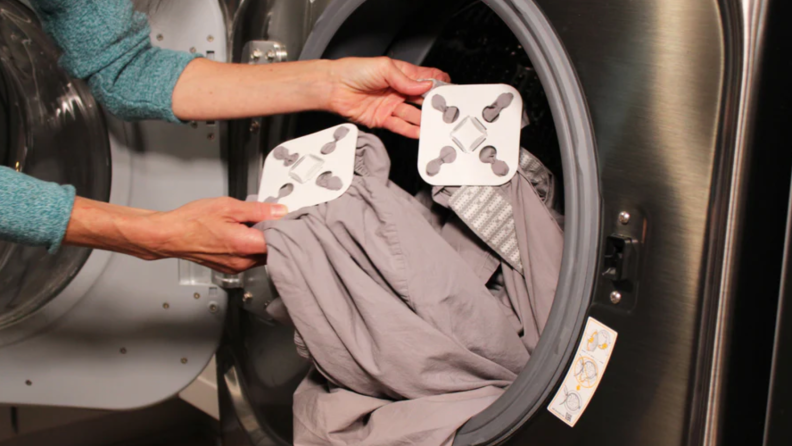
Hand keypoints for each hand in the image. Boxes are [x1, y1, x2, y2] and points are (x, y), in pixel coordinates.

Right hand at [64, 197, 286, 273]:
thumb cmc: (192, 221)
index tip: (291, 219)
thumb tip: (280, 211)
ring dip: (263, 242)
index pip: (280, 241)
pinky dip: (251, 247)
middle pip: (273, 251)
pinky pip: (249, 259)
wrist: (169, 235)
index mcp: (245, 245)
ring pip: (262, 256)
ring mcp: (236, 267)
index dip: (287, 229)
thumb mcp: (229, 206)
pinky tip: (244, 234)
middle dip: (276, 236)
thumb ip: (259, 210)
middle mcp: (243, 261)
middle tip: (274, 219)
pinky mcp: (229, 268)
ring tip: (255, 225)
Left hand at [325, 57, 450, 138]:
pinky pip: (400, 126)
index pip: (426, 79)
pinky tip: (420, 132)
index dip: (438, 84)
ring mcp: (391, 106)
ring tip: (435, 125)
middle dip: (434, 105)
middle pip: (422, 99)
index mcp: (401, 74)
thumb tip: (425, 85)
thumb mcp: (384, 67)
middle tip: (444, 110)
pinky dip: (411, 130)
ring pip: (413, 115)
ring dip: (424, 120)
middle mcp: (398, 90)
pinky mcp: (383, 119)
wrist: (333, 87)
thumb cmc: (353, 71)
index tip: (448, 91)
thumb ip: (406, 79)